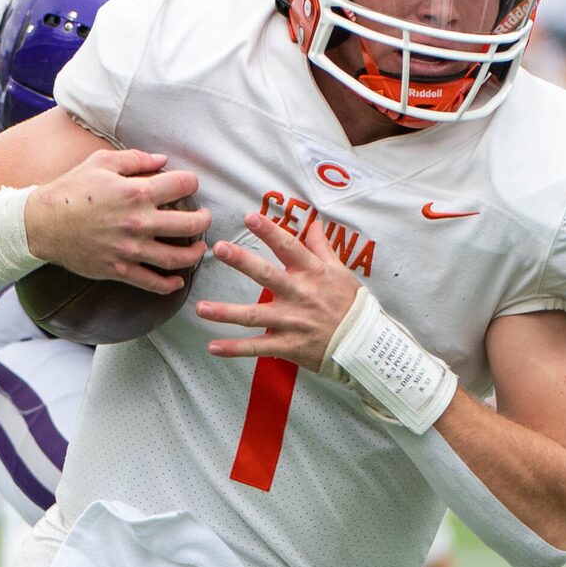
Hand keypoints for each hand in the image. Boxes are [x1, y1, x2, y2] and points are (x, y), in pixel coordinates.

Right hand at [25, 149, 209, 294]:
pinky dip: (169, 284)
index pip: (182, 185)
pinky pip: (151, 282)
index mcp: (136, 192)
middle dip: (203, 221)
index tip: (189, 185)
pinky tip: (177, 281)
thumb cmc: (70, 190)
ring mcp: (130, 249)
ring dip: (194, 253)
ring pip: (177, 257)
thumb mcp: (101, 163)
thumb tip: (162, 160)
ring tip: (198, 248)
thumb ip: (135, 160)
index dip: (191, 182)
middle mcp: (138, 222)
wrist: (41, 223)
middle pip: (190, 224)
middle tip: (203, 219)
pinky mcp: (119, 269)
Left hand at [194, 209, 364, 370]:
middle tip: (220, 248)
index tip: (250, 217)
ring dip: (226, 313)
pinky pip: (257, 347)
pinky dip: (235, 349)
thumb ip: (322, 248)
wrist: (365, 344)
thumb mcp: (341, 271)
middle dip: (243, 262)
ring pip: (254, 316)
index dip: (270, 231)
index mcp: (312, 273)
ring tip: (201, 308)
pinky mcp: (288, 345)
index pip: (289, 247)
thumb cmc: (352, 305)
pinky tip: (212, 347)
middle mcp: (300, 295)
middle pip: (267, 275)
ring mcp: (292, 322)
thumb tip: (314, 222)